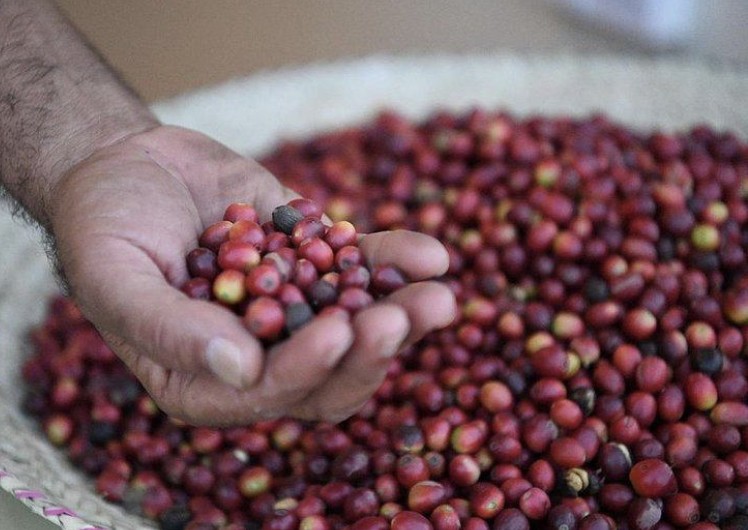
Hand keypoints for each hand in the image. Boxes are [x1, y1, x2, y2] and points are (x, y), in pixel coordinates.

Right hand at [49, 126, 455, 425]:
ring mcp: (293, 309)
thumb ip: (167, 329)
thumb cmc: (105, 225)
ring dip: (403, 315)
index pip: (267, 393)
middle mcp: (259, 354)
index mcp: (207, 379)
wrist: (129, 165)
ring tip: (439, 295)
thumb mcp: (114, 275)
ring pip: (358, 327)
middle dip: (372, 351)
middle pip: (329, 374)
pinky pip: (363, 269)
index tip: (338, 329)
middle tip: (408, 316)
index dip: (306, 369)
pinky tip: (431, 254)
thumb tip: (241, 370)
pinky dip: (396, 262)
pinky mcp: (316, 262)